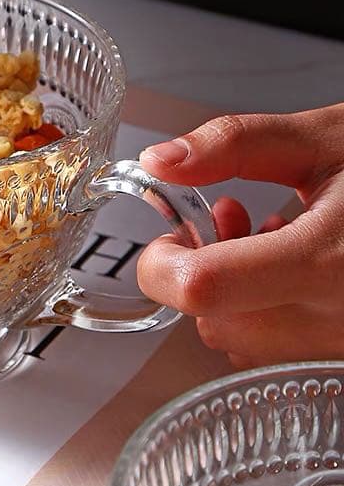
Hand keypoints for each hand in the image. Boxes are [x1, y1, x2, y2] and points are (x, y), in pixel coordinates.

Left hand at [137, 103, 343, 368]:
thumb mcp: (325, 139)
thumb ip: (234, 144)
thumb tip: (159, 160)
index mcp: (328, 261)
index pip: (204, 290)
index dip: (162, 263)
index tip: (167, 234)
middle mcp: (340, 319)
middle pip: (215, 324)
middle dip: (199, 271)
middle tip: (226, 218)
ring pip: (242, 342)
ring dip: (231, 288)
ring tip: (266, 232)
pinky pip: (279, 347)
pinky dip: (262, 307)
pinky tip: (291, 261)